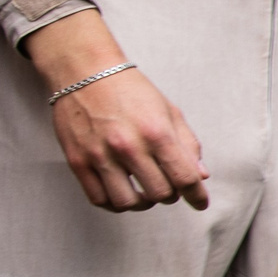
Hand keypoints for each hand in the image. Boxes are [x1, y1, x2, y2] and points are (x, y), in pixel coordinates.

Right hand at [23, 10, 209, 211]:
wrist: (85, 72)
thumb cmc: (130, 90)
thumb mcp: (169, 111)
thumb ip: (187, 145)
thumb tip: (200, 176)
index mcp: (157, 133)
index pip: (184, 177)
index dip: (197, 196)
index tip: (200, 202)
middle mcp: (129, 146)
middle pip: (160, 194)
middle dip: (171, 195)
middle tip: (170, 187)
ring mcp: (100, 156)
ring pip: (128, 203)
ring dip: (143, 203)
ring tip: (145, 193)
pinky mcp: (77, 161)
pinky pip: (99, 199)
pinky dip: (115, 203)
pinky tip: (123, 192)